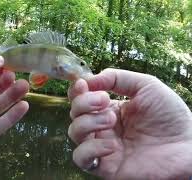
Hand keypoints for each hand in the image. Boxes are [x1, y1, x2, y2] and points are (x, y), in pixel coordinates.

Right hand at [68, 68, 191, 179]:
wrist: (187, 149)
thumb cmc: (171, 118)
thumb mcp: (146, 86)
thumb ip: (117, 77)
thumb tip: (89, 78)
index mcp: (109, 109)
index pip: (81, 98)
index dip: (76, 90)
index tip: (83, 84)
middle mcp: (103, 127)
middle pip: (74, 113)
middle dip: (84, 103)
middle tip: (104, 100)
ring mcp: (102, 147)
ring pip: (74, 133)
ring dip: (87, 122)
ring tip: (111, 119)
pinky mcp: (105, 167)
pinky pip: (82, 158)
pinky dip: (91, 149)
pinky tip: (112, 145)